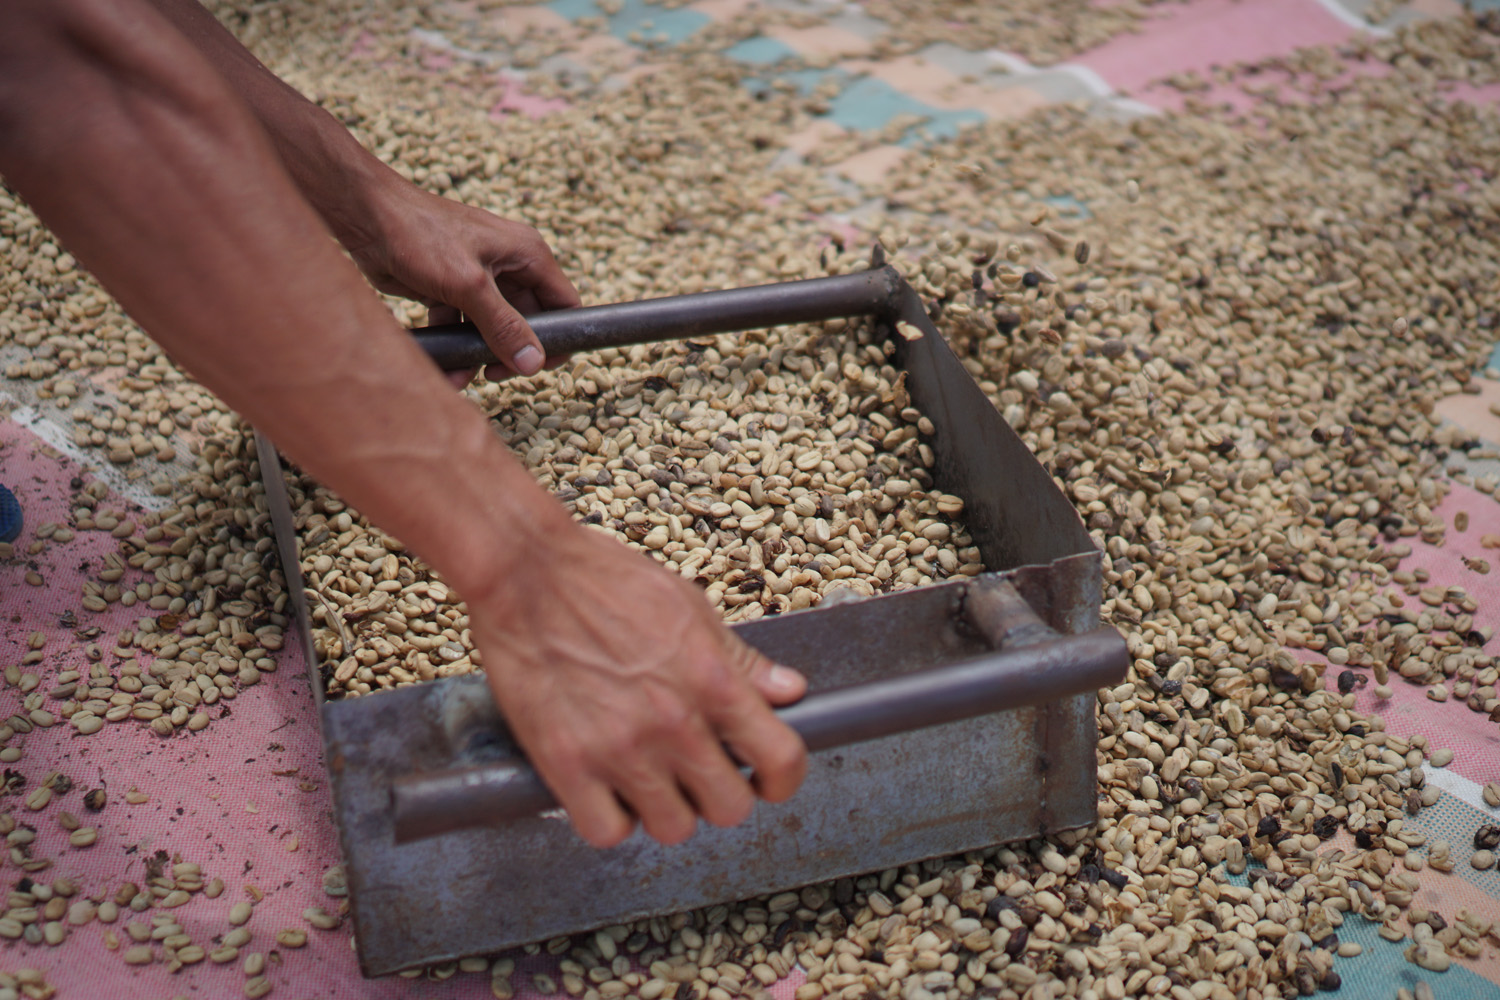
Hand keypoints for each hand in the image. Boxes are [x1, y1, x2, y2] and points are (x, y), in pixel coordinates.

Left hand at [344, 179, 580, 377]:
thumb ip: (503, 326)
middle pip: (528, 322)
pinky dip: (454, 345)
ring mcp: (478, 279)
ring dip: (479, 355)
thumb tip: (532, 363)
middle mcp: (508, 266)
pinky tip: (442, 362)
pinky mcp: (450, 290)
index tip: (541, 367)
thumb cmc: (419, 233)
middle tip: (494, 373)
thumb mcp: (468, 284)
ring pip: (493, 329)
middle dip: (513, 352)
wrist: (363, 216)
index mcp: (527, 254)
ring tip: (460, 374)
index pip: (564, 303)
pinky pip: (462, 327)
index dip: (561, 337)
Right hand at [471, 524, 809, 846]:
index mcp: (711, 679)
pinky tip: (605, 789)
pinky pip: (606, 832)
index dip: (784, 780)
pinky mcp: (566, 764)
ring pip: (673, 828)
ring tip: (648, 779)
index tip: (770, 782)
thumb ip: (739, 659)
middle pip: (730, 807)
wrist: (525, 572)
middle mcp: (673, 722)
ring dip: (665, 809)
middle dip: (721, 795)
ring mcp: (620, 748)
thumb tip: (787, 691)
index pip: (780, 758)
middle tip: (699, 774)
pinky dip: (609, 819)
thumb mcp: (689, 607)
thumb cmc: (602, 579)